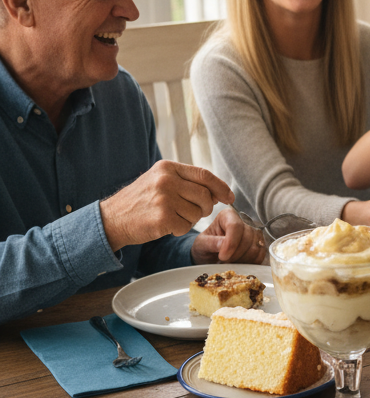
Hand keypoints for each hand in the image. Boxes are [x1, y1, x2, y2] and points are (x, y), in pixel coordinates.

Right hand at [101, 160, 232, 253]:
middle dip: (206, 207)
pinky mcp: (161, 218)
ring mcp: (163, 199)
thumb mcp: (159, 180)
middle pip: (204, 195)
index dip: (220, 187)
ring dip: (190, 220)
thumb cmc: (140, 201)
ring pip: (197, 212)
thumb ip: (185, 181)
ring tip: (173, 217)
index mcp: (167, 167)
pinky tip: (166, 226)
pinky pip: (185, 227)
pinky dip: (179, 230)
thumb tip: (217, 191)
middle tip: (196, 212)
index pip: (204, 175)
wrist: (111, 219)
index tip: (229, 197)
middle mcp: (166, 180)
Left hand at [191, 209, 266, 264]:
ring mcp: (255, 232)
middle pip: (247, 238)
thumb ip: (211, 243)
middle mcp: (244, 220)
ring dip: (242, 260)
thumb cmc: (205, 246)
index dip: (231, 243)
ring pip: (256, 248)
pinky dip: (250, 263)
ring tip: (229, 262)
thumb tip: (223, 245)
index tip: (222, 256)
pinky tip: (238, 264)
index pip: (235, 226)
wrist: (210, 254)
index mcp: (227, 215)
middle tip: (223, 261)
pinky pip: (260, 255)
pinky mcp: (260, 244)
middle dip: (235, 254)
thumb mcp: (201, 244)